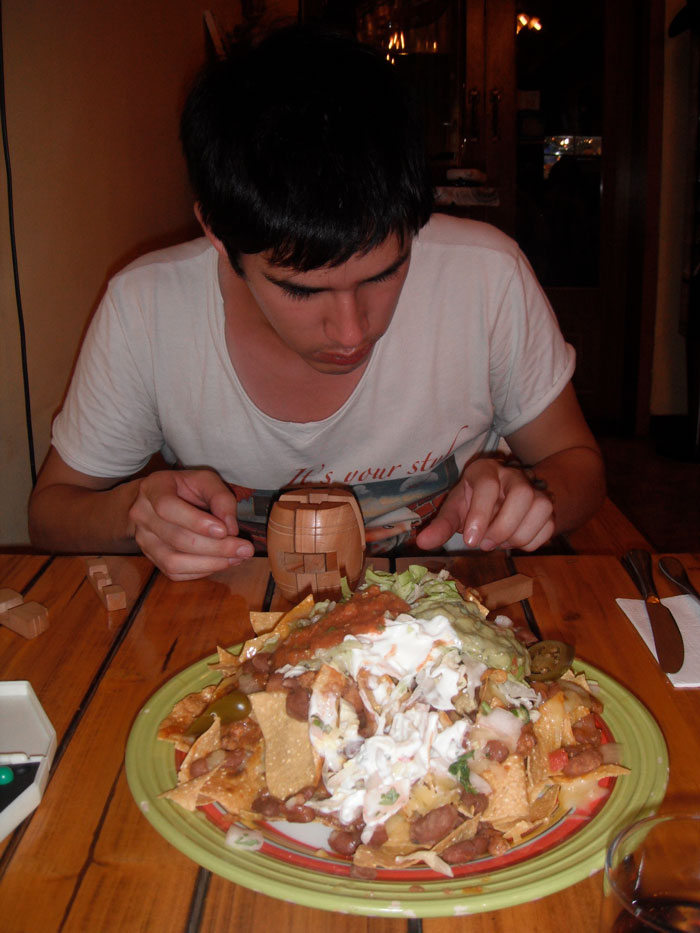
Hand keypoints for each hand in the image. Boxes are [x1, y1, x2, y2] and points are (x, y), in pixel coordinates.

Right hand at [128, 469, 253, 579]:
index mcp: (153, 488)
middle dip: (215, 547)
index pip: (167, 507)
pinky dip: (200, 571)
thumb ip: (220, 497)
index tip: (224, 531)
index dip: (196, 521)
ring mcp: (143, 539)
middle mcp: (142, 515)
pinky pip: (174, 572)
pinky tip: (221, 563)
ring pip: (173, 561)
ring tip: (237, 558)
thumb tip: (231, 528)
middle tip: (245, 549)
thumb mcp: (204, 480)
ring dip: (210, 563)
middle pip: (176, 538)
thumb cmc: (185, 488)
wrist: (156, 499)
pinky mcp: (150, 557)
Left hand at [415, 458, 554, 552]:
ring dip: (520, 534)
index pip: (488, 485)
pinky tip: (514, 543)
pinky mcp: (547, 507)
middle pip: (522, 494)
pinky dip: (532, 541)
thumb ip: (440, 525)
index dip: (480, 514)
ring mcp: (534, 489)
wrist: (500, 500)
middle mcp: (513, 475)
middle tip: (485, 544)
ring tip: (499, 543)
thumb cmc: (472, 504)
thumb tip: (422, 543)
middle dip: (504, 526)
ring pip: (541, 507)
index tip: (470, 541)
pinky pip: (549, 524)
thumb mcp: (454, 511)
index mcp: (485, 471)